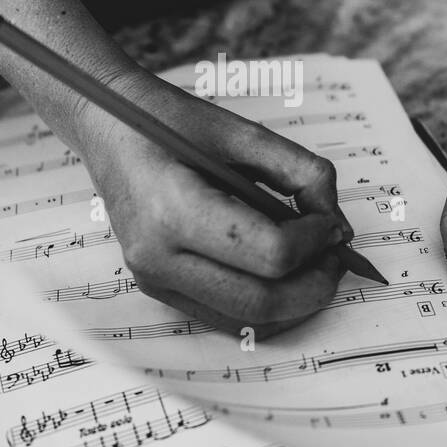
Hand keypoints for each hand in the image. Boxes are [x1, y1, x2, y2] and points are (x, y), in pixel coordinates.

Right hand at [73, 66, 349, 336]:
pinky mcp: (158, 288)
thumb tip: (337, 227)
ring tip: (316, 267)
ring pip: (246, 322)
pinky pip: (225, 318)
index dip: (315, 241)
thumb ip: (301, 174)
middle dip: (315, 284)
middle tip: (337, 256)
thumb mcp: (244, 133)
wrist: (109, 129)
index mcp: (174, 209)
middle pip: (261, 301)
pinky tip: (285, 278)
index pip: (270, 253)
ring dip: (296, 304)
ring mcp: (154, 279)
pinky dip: (267, 308)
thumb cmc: (171, 124)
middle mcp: (158, 257)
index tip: (330, 221)